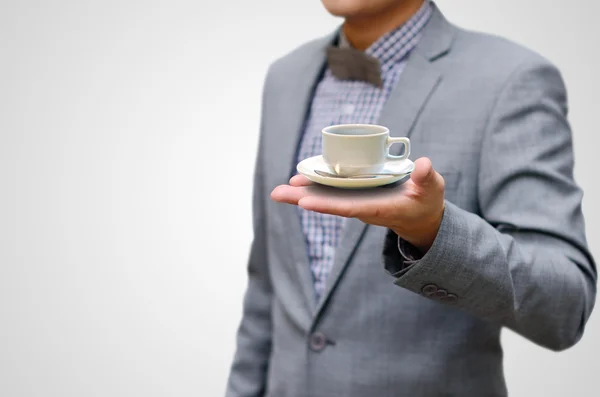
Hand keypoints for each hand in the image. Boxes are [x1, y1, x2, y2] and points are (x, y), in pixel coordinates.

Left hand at [271, 157, 445, 251]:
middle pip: (328, 204)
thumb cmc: (426, 201)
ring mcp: (357, 201)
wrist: (421, 215)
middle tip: (276, 194)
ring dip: (302, 193)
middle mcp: (362, 207)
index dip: (327, 204)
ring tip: (278, 190)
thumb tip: (425, 165)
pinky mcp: (355, 195)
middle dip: (303, 199)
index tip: (305, 202)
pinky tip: (298, 180)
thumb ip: (427, 178)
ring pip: (326, 198)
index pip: (349, 207)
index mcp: (378, 209)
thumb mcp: (431, 189)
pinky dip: (315, 186)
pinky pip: (331, 191)